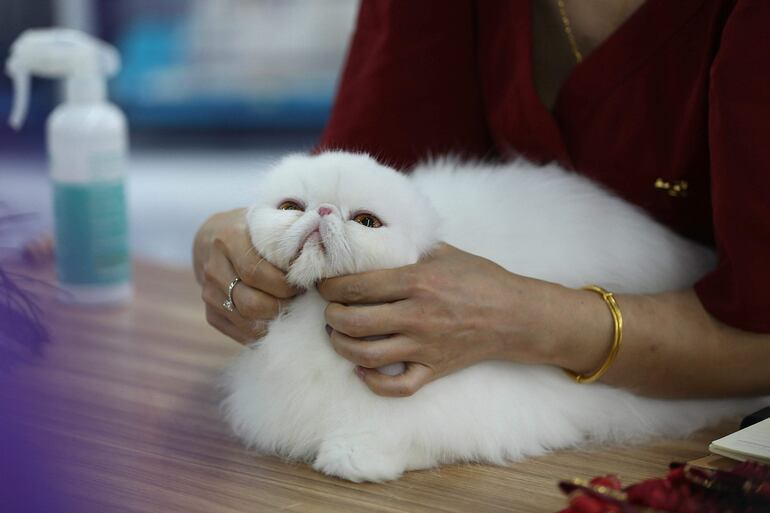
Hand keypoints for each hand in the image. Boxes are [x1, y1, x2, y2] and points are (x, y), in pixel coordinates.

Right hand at [194, 208, 299, 343]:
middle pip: (251, 302)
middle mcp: (214, 268)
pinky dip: (264, 332)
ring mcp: (209, 293)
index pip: (257, 272)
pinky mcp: (210, 313)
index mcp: (229, 239)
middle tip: (303, 301)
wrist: (213, 238)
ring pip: (246, 320)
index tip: (306, 285)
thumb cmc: (253, 229)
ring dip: (275, 321)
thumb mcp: (269, 218)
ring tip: (295, 310)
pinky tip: (280, 321)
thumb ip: (292, 228)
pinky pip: (240, 332)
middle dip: (283, 306)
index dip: (285, 285)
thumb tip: (324, 239)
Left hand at [318, 243, 560, 396]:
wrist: (516, 316)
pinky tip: (363, 370)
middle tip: (329, 310)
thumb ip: (409, 247)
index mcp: (418, 282)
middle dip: (330, 316)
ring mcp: (425, 347)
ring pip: (366, 356)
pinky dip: (373, 382)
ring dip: (342, 346)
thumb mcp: (445, 253)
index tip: (324, 285)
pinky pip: (397, 386)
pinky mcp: (435, 370)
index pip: (356, 287)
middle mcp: (417, 316)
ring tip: (338, 335)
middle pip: (353, 322)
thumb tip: (373, 237)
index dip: (330, 287)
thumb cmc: (481, 279)